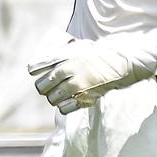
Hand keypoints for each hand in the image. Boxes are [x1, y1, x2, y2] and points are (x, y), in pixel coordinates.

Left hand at [27, 35, 156, 113]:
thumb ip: (59, 54)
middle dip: (43, 87)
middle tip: (48, 86)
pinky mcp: (86, 98)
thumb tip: (39, 64)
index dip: (35, 71)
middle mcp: (70, 72)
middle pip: (41, 86)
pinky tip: (69, 100)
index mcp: (66, 57)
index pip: (36, 67)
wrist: (121, 63)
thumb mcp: (77, 48)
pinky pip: (65, 108)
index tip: (35, 72)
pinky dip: (64, 106)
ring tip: (59, 93)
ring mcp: (78, 86)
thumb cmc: (97, 55)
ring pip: (52, 99)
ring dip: (54, 97)